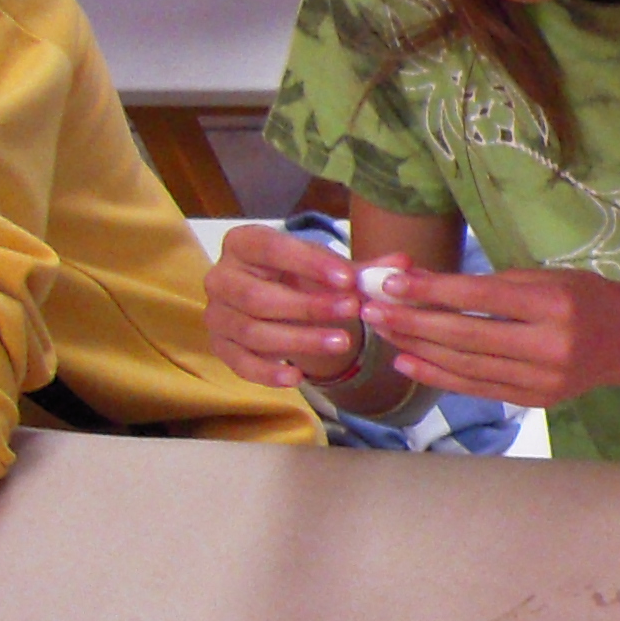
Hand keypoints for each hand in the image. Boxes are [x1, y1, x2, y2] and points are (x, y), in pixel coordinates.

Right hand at [203, 224, 363, 390]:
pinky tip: (298, 377)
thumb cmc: (298, 275)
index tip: (349, 280)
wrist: (271, 296)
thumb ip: (362, 268)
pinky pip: (240, 364)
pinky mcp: (220, 347)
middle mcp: (221, 277)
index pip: (272, 249)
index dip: (310, 264)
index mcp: (243, 243)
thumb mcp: (326, 268)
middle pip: (258, 297)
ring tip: (342, 342)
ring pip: (253, 332)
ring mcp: (217, 315)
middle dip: (308, 307)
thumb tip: (403, 264)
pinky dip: (268, 373)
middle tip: (352, 311)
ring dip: (299, 340)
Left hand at [364, 266, 619, 408]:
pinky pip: (477, 387)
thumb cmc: (585, 297)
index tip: (392, 284)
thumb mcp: (544, 277)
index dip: (433, 291)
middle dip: (413, 322)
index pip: (482, 298)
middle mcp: (549, 346)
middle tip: (372, 310)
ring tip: (383, 332)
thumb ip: (486, 283)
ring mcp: (542, 379)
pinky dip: (438, 376)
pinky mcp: (534, 399)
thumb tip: (420, 280)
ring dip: (418, 349)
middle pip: (467, 336)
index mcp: (555, 305)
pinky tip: (408, 362)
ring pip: (466, 366)